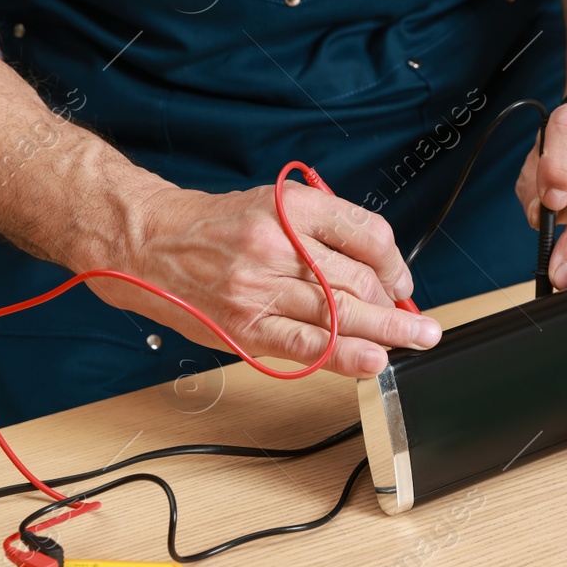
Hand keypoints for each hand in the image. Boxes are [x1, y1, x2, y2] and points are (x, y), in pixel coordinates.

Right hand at [85, 183, 441, 376]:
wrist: (149, 243)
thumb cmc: (213, 226)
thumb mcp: (271, 204)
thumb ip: (321, 231)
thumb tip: (375, 271)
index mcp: (292, 207)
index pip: (366, 233)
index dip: (396, 263)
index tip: (402, 281)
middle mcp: (280, 245)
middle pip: (360, 279)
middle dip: (396, 305)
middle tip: (417, 322)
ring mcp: (262, 287)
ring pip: (342, 314)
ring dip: (387, 332)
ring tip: (415, 341)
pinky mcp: (247, 325)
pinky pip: (307, 345)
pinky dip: (346, 356)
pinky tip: (373, 361)